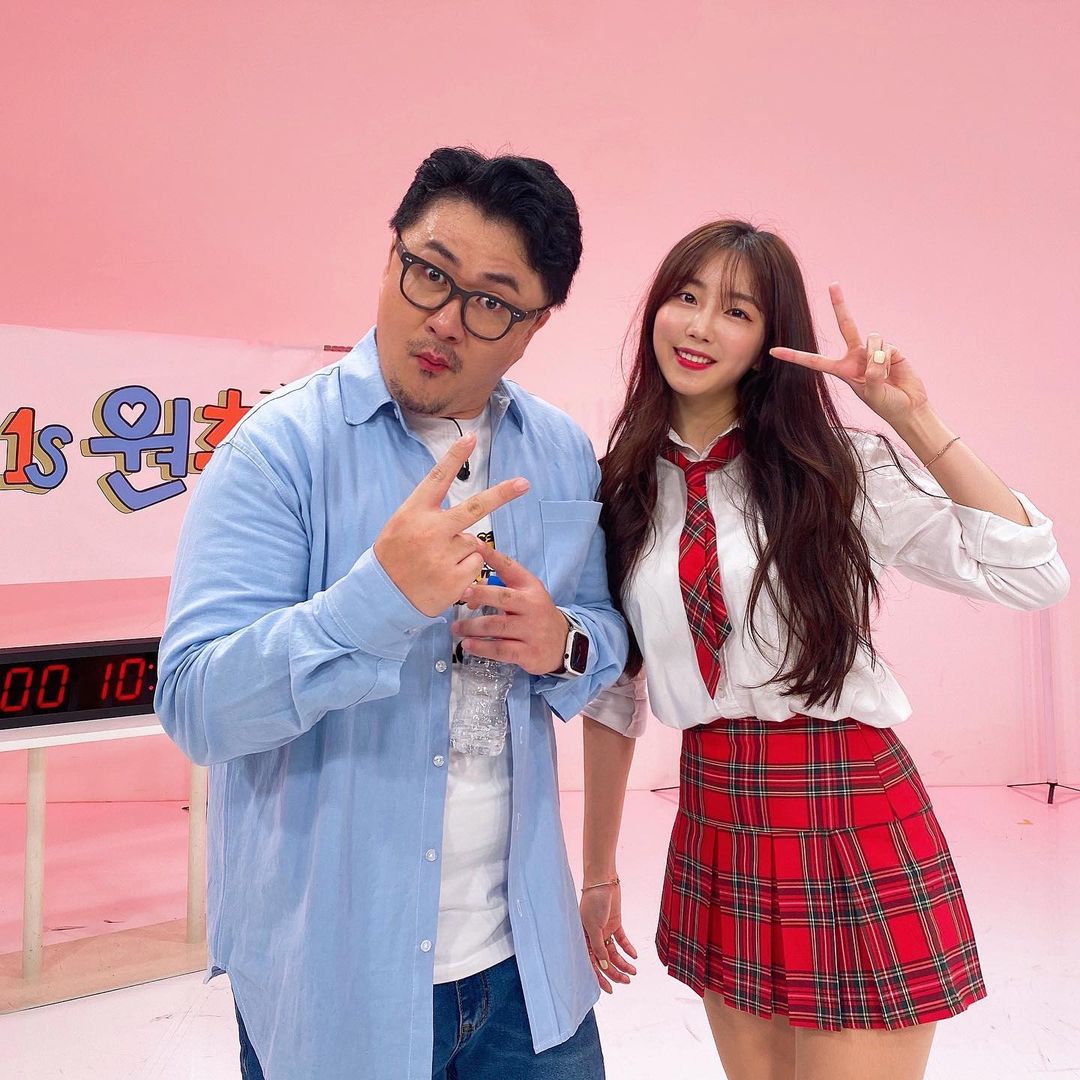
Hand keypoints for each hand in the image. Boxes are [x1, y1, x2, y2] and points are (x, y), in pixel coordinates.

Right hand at [374, 433, 529, 616]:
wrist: (381, 595)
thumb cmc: (395, 556)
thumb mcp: (401, 525)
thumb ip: (429, 514)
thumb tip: (469, 512)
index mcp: (414, 513)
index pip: (437, 478)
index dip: (455, 457)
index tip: (472, 437)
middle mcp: (430, 531)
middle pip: (475, 507)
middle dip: (502, 494)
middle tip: (524, 483)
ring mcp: (443, 556)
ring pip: (474, 543)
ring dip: (463, 551)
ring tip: (438, 563)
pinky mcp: (455, 579)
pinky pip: (476, 565)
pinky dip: (467, 571)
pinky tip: (444, 577)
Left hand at [451, 546, 568, 675]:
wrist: (563, 643)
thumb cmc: (536, 615)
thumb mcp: (526, 595)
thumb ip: (500, 588)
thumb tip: (468, 592)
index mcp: (530, 588)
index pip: (511, 568)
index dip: (493, 557)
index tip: (477, 546)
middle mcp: (532, 607)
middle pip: (503, 598)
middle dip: (480, 594)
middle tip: (461, 595)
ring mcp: (532, 631)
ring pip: (497, 626)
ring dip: (473, 627)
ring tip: (457, 627)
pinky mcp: (528, 653)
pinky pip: (501, 650)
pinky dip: (482, 648)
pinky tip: (468, 645)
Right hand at [579, 882, 636, 993]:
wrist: (603, 882)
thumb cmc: (593, 902)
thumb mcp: (593, 926)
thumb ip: (598, 946)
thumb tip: (604, 965)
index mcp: (583, 938)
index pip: (592, 963)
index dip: (600, 977)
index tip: (610, 990)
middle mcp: (593, 937)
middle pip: (605, 960)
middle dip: (615, 972)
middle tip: (627, 981)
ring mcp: (604, 931)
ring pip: (614, 953)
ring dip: (624, 962)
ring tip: (634, 971)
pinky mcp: (614, 924)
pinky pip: (621, 940)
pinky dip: (627, 948)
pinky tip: (634, 955)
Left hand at [769, 283, 930, 428]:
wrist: (909, 405)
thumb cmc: (886, 404)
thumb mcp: (873, 394)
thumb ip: (872, 376)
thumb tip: (876, 354)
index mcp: (842, 370)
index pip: (814, 361)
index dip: (794, 356)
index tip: (773, 351)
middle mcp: (855, 356)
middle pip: (846, 325)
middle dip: (840, 304)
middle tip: (833, 284)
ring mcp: (873, 350)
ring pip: (872, 338)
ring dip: (878, 357)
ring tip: (884, 374)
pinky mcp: (890, 348)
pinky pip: (885, 346)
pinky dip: (889, 359)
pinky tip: (893, 369)